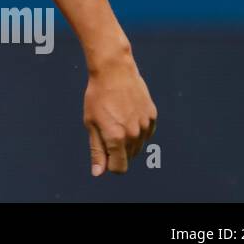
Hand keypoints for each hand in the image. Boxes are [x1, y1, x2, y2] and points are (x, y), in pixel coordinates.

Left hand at [83, 49, 156, 175]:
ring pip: (138, 146)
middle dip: (117, 150)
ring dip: (128, 140)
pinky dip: (138, 130)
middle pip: (128, 157)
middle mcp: (134, 135)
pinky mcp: (152, 116)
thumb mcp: (91, 123)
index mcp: (117, 138)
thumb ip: (97, 150)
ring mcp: (146, 125)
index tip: (104, 152)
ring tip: (117, 119)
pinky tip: (127, 114)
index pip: (119, 168)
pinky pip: (146, 133)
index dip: (110, 164)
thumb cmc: (97, 96)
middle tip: (107, 128)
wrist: (114, 71)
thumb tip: (98, 173)